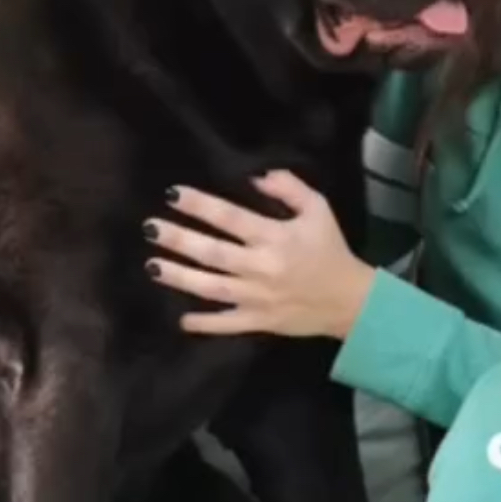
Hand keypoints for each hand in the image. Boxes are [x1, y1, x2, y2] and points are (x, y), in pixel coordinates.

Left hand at [144, 170, 375, 338]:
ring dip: (180, 277)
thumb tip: (257, 177)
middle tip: (150, 228)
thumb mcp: (319, 210)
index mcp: (275, 238)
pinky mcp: (260, 321)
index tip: (172, 195)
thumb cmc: (331, 251)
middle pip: (213, 252)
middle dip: (179, 240)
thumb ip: (289, 188)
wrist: (351, 301)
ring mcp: (258, 298)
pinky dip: (205, 324)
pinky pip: (228, 324)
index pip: (230, 218)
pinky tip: (182, 320)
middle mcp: (261, 268)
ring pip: (212, 288)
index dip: (200, 205)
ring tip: (152, 266)